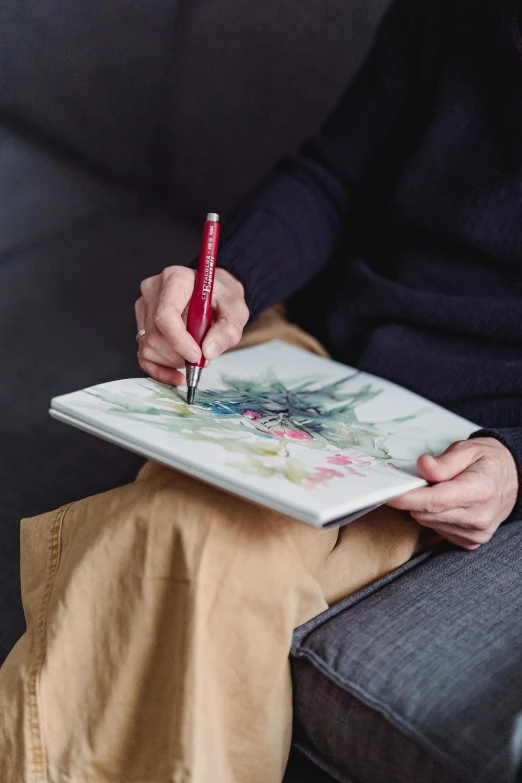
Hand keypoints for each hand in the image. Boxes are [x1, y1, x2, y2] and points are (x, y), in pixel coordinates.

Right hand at [135, 266, 248, 385]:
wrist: (214, 296)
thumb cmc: (222, 299)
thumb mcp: (236, 311)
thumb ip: (227, 331)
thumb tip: (207, 352)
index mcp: (176, 279)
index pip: (165, 313)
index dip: (179, 341)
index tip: (197, 356)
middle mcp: (154, 290)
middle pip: (157, 335)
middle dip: (181, 354)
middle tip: (203, 355)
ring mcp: (144, 308)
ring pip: (149, 347)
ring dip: (174, 361)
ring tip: (194, 352)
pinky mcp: (141, 325)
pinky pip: (143, 356)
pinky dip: (160, 371)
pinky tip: (177, 374)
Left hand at [387, 438, 518, 549]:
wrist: (514, 480)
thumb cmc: (488, 462)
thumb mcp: (467, 450)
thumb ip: (444, 462)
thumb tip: (423, 466)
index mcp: (479, 491)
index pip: (435, 501)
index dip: (408, 498)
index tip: (388, 494)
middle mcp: (479, 518)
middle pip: (427, 514)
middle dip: (416, 497)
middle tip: (422, 480)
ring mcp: (476, 534)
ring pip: (428, 523)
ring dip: (425, 507)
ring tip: (441, 490)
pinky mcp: (470, 542)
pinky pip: (437, 530)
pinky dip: (435, 517)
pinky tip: (448, 505)